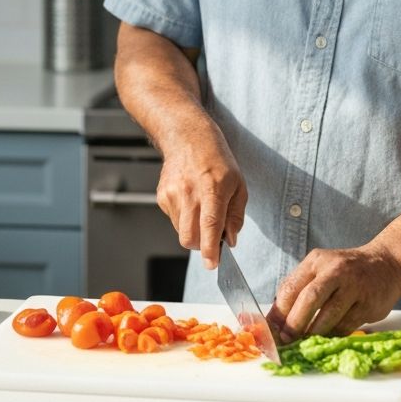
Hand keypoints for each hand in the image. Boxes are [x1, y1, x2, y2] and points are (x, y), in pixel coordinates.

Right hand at [155, 128, 246, 270]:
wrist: (187, 137)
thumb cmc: (217, 159)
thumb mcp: (238, 184)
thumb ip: (236, 215)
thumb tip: (229, 241)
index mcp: (212, 187)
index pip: (210, 224)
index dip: (210, 248)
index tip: (212, 264)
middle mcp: (190, 192)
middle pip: (189, 236)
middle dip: (201, 245)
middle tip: (212, 237)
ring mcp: (172, 194)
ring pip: (181, 231)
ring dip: (193, 230)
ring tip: (201, 207)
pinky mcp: (162, 196)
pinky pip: (174, 220)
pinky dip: (184, 219)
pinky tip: (190, 199)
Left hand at [266, 243, 400, 341]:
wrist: (386, 264)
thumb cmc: (346, 271)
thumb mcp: (320, 270)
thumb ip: (299, 291)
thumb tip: (274, 321)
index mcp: (316, 261)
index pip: (291, 287)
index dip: (278, 312)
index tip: (271, 331)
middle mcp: (335, 270)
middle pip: (309, 299)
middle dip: (294, 324)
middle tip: (287, 341)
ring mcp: (354, 286)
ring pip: (329, 315)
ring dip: (314, 333)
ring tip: (305, 342)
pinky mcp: (369, 303)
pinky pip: (346, 325)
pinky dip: (334, 335)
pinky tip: (328, 337)